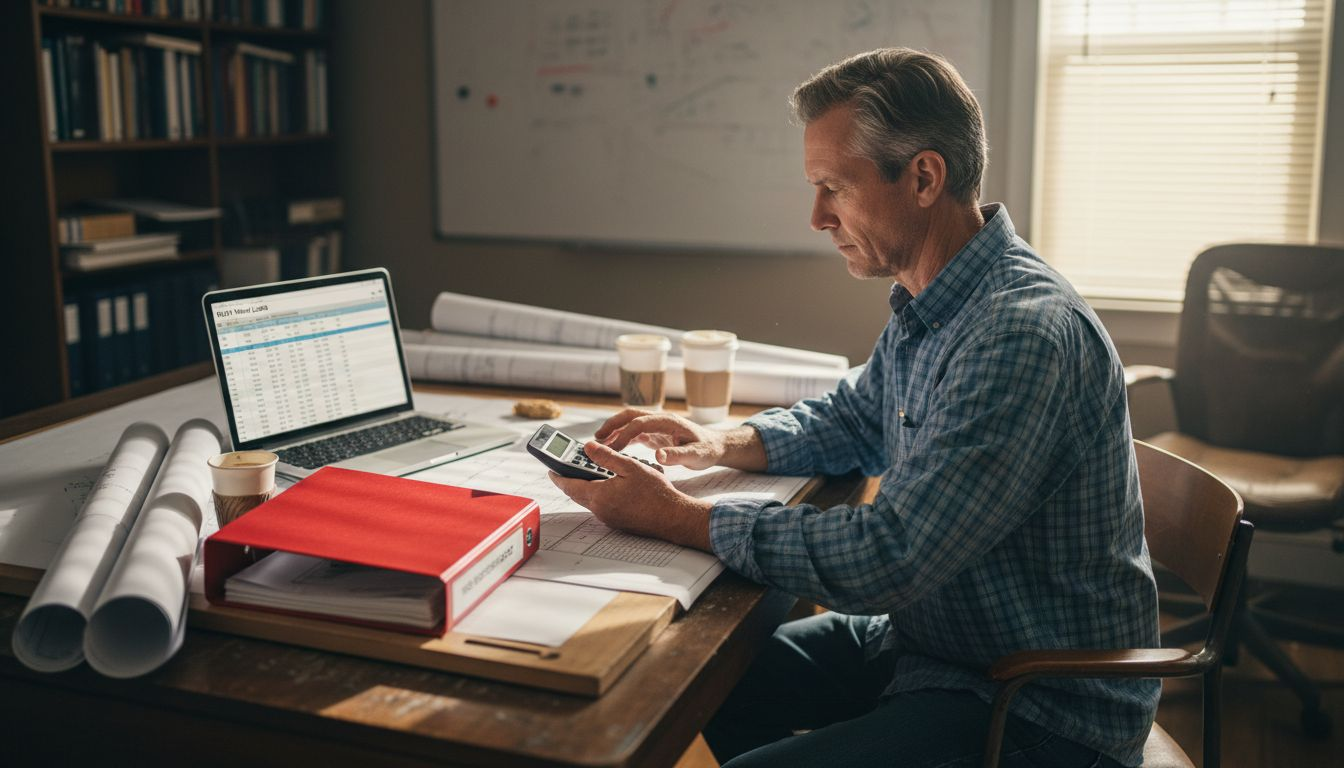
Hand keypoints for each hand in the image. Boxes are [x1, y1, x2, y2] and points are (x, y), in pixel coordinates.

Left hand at [549, 441, 712, 550]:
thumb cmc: (656, 494)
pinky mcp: (618, 522)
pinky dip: (600, 493)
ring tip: (592, 470)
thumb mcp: (630, 467)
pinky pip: (602, 506)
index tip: (550, 468)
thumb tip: (588, 447)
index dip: (557, 476)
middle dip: (571, 480)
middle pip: (577, 494)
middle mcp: (600, 510)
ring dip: (587, 486)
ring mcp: (609, 518)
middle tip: (567, 466)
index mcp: (599, 496)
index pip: (569, 485)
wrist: (673, 518)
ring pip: (590, 500)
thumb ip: (607, 457)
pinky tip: (612, 484)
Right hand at [595, 410, 729, 469]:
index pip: (639, 423)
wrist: (715, 446)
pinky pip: (634, 432)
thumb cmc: (707, 450)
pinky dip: (621, 437)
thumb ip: (678, 456)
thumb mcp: (696, 456)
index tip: (611, 448)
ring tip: (599, 444)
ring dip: (614, 430)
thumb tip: (659, 455)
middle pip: (630, 416)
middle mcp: (660, 420)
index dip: (623, 434)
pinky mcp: (655, 433)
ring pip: (629, 422)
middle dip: (612, 425)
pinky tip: (612, 448)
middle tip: (596, 439)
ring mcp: (656, 425)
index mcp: (668, 422)